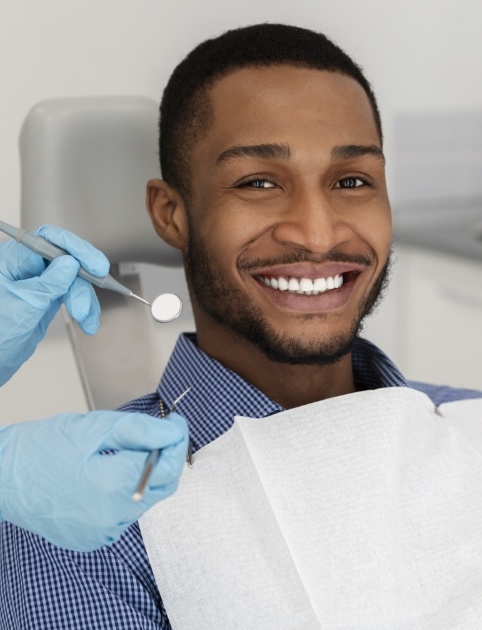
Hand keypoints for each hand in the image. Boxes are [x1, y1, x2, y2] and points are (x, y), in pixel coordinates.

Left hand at [0, 224, 108, 384]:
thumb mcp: (22, 308)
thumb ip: (48, 284)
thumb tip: (70, 263)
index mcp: (10, 260)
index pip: (47, 240)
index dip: (75, 249)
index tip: (95, 265)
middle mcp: (24, 268)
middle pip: (65, 261)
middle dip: (81, 284)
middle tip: (85, 305)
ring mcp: (36, 283)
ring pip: (73, 280)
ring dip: (85, 300)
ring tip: (86, 320)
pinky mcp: (46, 299)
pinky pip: (72, 295)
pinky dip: (84, 308)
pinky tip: (87, 321)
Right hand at [0, 410, 187, 550]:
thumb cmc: (39, 448)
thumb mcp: (94, 428)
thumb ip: (140, 431)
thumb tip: (173, 432)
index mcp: (112, 487)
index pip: (168, 466)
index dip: (178, 441)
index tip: (176, 424)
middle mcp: (110, 518)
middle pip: (162, 487)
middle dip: (166, 459)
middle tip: (159, 434)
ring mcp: (101, 533)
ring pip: (144, 501)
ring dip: (146, 476)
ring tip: (124, 452)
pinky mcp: (92, 539)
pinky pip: (124, 515)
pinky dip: (126, 494)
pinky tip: (107, 475)